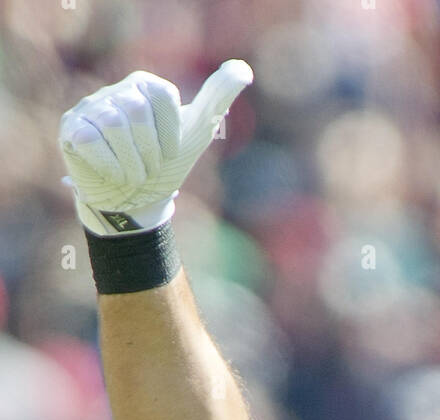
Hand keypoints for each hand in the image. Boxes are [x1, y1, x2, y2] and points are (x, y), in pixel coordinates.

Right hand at [58, 60, 252, 234]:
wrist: (137, 204)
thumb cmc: (166, 166)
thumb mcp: (197, 131)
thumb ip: (218, 96)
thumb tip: (242, 70)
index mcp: (147, 86)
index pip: (164, 96)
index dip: (170, 134)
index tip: (170, 153)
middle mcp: (118, 91)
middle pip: (137, 111)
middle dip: (150, 152)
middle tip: (150, 168)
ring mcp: (91, 108)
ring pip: (113, 124)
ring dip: (131, 163)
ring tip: (132, 174)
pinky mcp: (72, 129)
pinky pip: (90, 140)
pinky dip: (110, 167)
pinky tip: (114, 175)